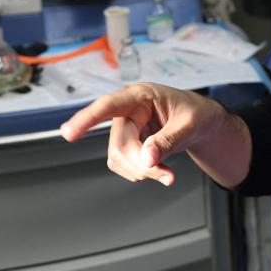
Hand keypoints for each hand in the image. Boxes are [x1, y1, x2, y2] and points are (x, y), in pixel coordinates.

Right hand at [59, 82, 230, 186]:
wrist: (201, 122)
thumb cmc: (196, 114)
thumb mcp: (190, 125)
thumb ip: (169, 141)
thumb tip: (147, 158)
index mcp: (141, 96)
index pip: (109, 105)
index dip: (87, 118)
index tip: (69, 132)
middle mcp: (127, 110)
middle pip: (118, 143)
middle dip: (140, 164)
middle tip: (165, 175)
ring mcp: (124, 127)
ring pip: (117, 157)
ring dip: (141, 171)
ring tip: (166, 173)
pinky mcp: (125, 143)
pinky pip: (122, 164)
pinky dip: (140, 173)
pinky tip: (158, 170)